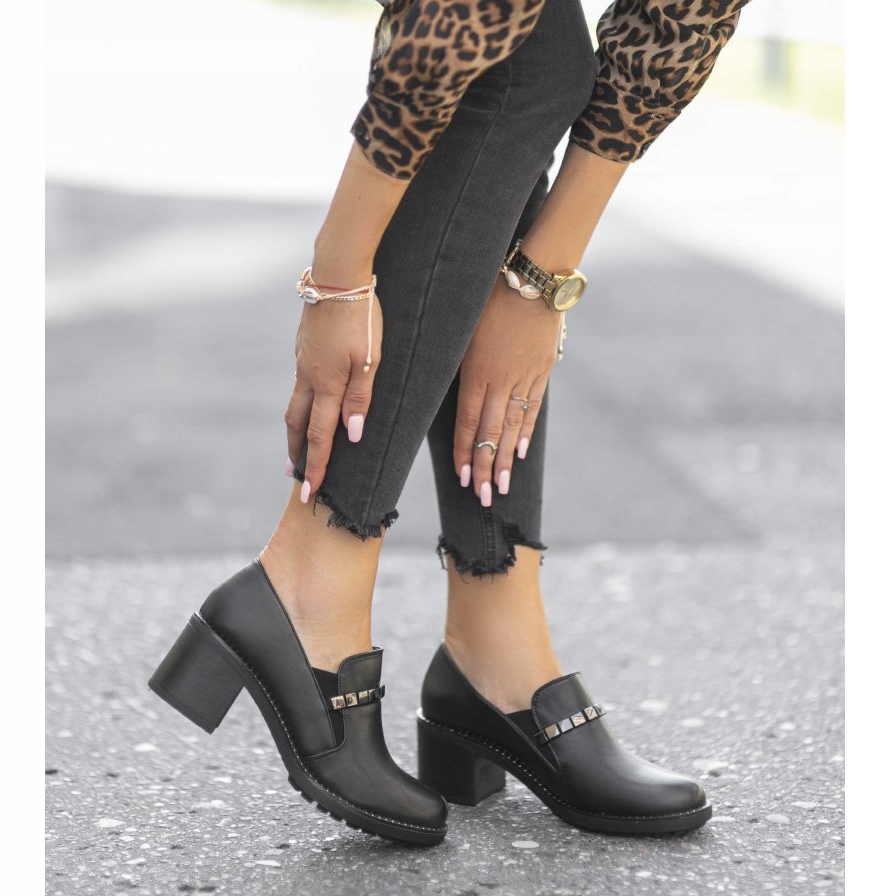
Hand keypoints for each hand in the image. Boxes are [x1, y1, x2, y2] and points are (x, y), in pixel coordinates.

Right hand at [285, 282, 382, 501]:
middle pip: (297, 425)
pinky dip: (301, 403)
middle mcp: (308, 377)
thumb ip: (361, 397)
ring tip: (298, 446)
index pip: (320, 436)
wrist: (337, 275)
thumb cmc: (361, 316)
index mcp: (327, 384)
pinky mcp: (302, 346)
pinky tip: (309, 402)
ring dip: (296, 430)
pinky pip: (299, 383)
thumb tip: (351, 434)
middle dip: (297, 453)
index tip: (309, 493)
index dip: (316, 467)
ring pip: (294, 404)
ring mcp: (302, 361)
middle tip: (295, 476)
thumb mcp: (371, 358)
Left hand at [454, 279, 561, 504]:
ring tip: (501, 486)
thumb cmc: (489, 295)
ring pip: (513, 425)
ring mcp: (525, 377)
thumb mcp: (462, 326)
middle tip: (483, 497)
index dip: (463, 450)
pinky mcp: (543, 369)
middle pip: (490, 431)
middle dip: (484, 466)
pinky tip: (519, 452)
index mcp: (476, 370)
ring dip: (504, 458)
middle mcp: (501, 379)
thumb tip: (442, 387)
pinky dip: (525, 431)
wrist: (534, 277)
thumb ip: (454, 360)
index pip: (467, 420)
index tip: (462, 477)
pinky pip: (533, 407)